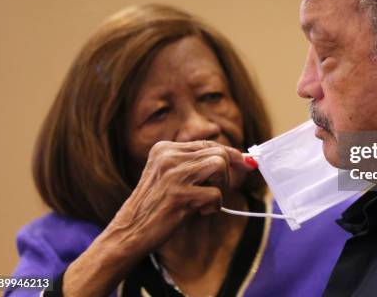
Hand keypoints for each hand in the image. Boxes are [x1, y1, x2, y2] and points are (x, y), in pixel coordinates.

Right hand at [105, 140, 251, 254]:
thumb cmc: (157, 207)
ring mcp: (172, 174)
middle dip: (226, 175)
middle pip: (218, 153)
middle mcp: (168, 156)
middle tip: (215, 193)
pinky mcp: (178, 194)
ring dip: (221, 187)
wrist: (129, 232)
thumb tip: (243, 160)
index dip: (232, 154)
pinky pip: (215, 194)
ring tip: (207, 201)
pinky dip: (214, 206)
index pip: (208, 144)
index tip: (247, 163)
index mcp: (164, 148)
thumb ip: (198, 165)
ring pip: (220, 166)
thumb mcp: (171, 177)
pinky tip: (199, 212)